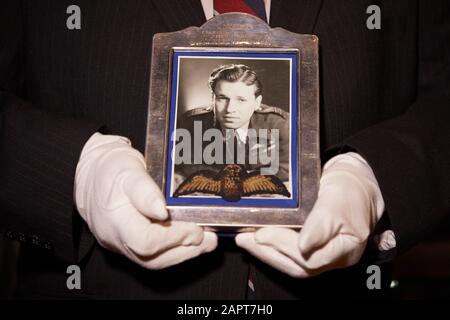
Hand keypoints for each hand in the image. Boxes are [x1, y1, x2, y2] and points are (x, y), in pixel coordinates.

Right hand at [75, 133, 216, 268]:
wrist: (92, 176)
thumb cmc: (110, 170)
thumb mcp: (128, 169)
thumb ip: (144, 190)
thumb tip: (162, 210)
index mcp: (114, 219)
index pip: (145, 241)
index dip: (173, 237)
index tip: (194, 226)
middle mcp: (117, 238)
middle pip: (153, 258)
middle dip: (185, 249)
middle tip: (208, 238)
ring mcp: (122, 245)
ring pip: (155, 261)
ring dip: (184, 253)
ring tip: (207, 242)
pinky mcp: (130, 245)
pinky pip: (154, 256)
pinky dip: (175, 250)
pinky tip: (192, 241)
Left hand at [235, 152, 385, 277]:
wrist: (356, 184)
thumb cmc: (350, 189)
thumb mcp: (336, 200)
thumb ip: (322, 224)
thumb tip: (303, 246)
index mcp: (346, 248)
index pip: (309, 258)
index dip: (283, 247)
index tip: (261, 234)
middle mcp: (335, 257)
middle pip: (297, 266)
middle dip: (267, 252)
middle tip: (245, 239)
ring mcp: (323, 254)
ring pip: (292, 263)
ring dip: (265, 252)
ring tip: (244, 239)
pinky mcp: (313, 248)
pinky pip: (291, 254)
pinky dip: (272, 247)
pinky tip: (257, 238)